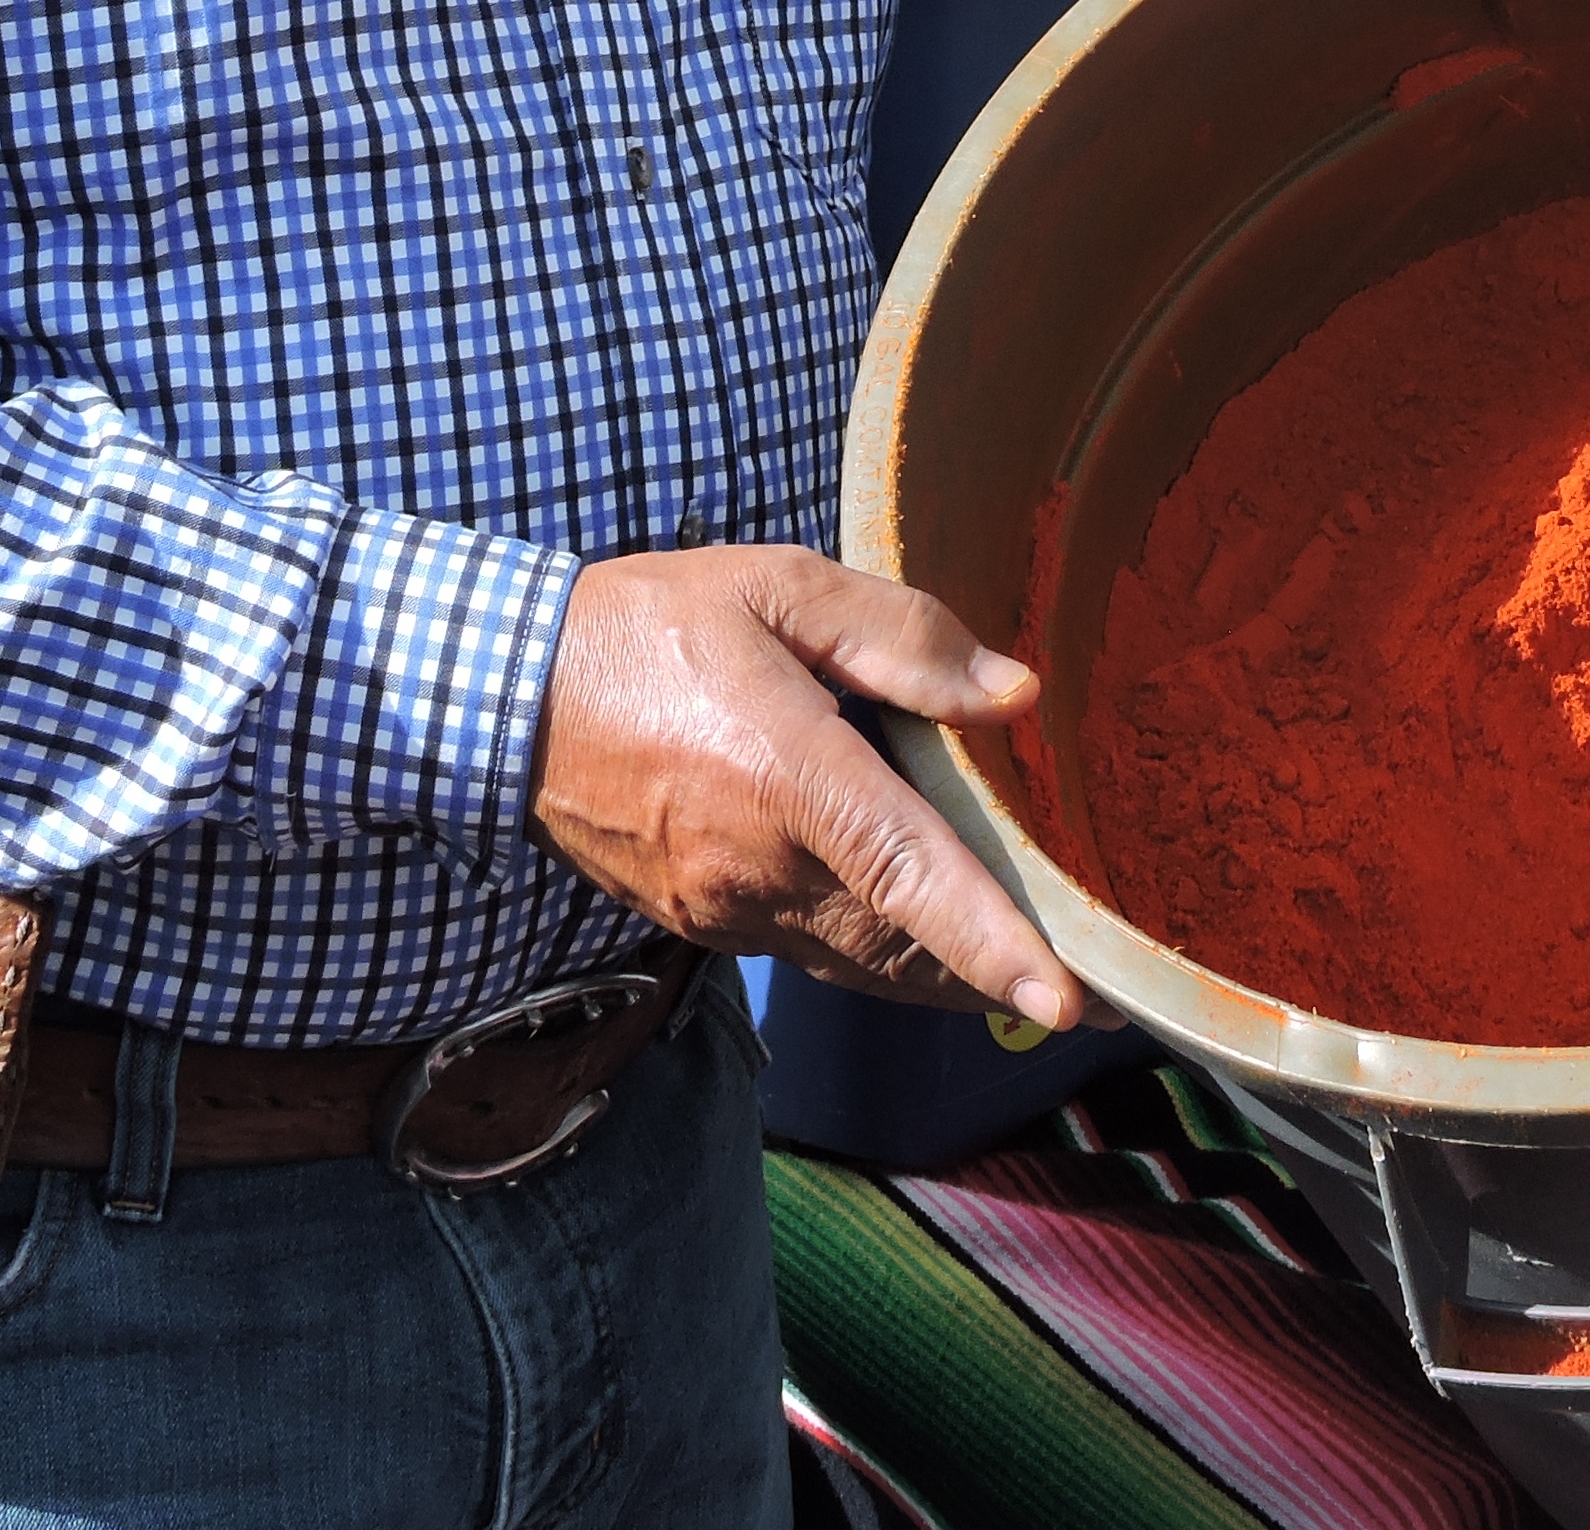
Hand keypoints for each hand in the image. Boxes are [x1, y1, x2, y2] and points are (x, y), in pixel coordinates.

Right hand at [532, 544, 1088, 1027]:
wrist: (506, 694)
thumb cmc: (651, 626)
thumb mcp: (778, 588)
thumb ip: (900, 636)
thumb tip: (1012, 694)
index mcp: (790, 778)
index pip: (911, 877)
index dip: (992, 943)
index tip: (1064, 1002)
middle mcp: (760, 868)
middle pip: (907, 945)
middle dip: (995, 970)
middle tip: (1084, 981)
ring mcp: (726, 910)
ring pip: (863, 963)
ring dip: (941, 971)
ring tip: (1020, 970)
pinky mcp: (704, 923)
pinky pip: (812, 952)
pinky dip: (877, 951)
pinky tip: (916, 929)